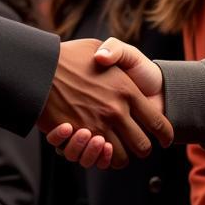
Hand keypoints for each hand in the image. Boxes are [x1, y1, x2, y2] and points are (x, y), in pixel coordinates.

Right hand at [37, 38, 172, 168]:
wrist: (40, 68)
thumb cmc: (68, 55)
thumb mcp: (97, 46)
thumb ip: (114, 52)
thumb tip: (115, 62)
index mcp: (127, 90)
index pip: (158, 123)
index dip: (165, 135)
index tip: (164, 140)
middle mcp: (117, 110)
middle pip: (142, 146)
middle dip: (142, 148)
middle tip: (137, 144)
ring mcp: (99, 125)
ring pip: (121, 157)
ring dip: (120, 156)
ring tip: (117, 149)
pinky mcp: (81, 136)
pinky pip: (99, 159)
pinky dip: (102, 158)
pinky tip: (100, 149)